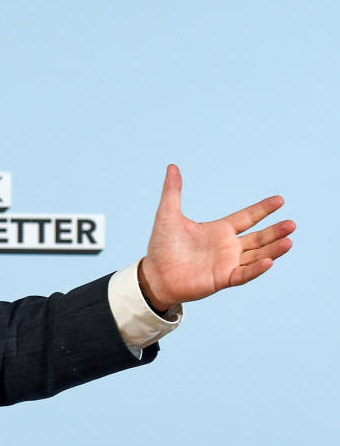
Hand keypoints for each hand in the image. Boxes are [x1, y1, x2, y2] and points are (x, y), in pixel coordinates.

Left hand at [138, 164, 294, 310]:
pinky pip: (243, 274)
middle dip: (275, 231)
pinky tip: (269, 261)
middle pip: (258, 238)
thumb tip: (172, 166)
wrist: (154, 273)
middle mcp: (227, 247)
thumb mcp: (168, 214)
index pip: (247, 217)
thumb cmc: (161, 246)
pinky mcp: (222, 279)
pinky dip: (256, 269)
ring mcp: (226, 264)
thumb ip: (173, 191)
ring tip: (289, 241)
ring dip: (273, 249)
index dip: (262, 209)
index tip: (280, 200)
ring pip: (256, 255)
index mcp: (219, 230)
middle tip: (292, 224)